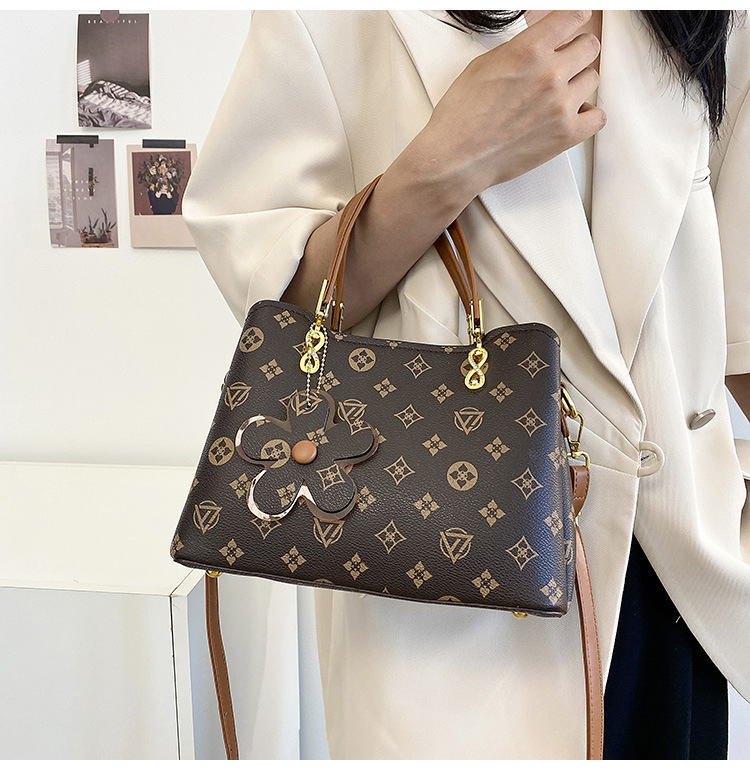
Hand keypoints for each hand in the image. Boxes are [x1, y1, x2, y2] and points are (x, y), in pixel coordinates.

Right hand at [417, 9, 605, 195]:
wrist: (456, 159)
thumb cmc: (462, 118)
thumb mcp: (483, 66)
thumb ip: (518, 50)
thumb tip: (537, 45)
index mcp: (529, 50)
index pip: (574, 17)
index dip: (575, 20)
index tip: (573, 26)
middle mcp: (550, 74)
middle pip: (590, 47)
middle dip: (576, 52)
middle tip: (562, 63)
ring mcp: (561, 106)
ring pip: (593, 79)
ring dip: (578, 84)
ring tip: (557, 96)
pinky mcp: (566, 135)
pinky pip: (598, 117)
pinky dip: (588, 115)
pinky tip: (572, 116)